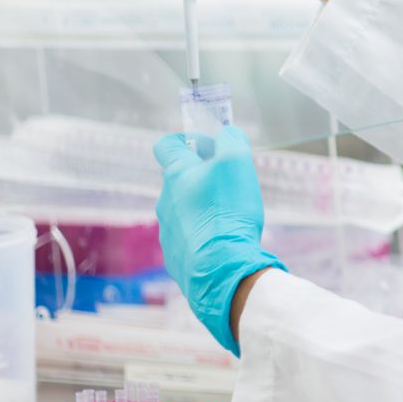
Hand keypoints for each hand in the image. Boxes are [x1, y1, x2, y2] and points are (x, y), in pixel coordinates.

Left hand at [154, 126, 284, 353]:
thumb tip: (227, 133)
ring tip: (231, 217)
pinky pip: (189, 238)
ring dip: (203, 208)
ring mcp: (168, 230)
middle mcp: (165, 200)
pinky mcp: (176, 256)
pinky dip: (204, 236)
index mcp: (176, 174)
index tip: (209, 146)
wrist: (221, 268)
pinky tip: (224, 242)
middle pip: (180, 179)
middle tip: (231, 184)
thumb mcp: (237, 162)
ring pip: (184, 210)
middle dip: (203, 177)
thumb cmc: (228, 211)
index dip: (186, 139)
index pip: (166, 145)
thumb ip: (231, 140)